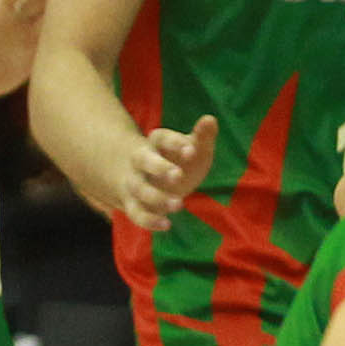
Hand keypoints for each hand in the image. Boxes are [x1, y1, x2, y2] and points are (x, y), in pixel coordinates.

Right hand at [116, 116, 219, 231]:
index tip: (191, 150)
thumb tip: (210, 119)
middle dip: (159, 167)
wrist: (151, 179)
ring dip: (157, 197)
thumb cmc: (179, 160)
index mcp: (156, 142)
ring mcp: (135, 183)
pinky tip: (167, 225)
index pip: (161, 138)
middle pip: (143, 160)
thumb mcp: (193, 148)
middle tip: (178, 176)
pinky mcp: (134, 205)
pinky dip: (149, 220)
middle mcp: (140, 161)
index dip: (175, 143)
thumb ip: (202, 136)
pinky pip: (137, 213)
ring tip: (179, 204)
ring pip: (140, 189)